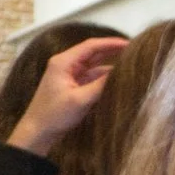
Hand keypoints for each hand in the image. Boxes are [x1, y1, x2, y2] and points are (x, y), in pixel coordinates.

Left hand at [9, 36, 125, 155]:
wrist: (38, 131)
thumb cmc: (55, 114)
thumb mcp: (81, 99)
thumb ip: (102, 84)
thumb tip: (123, 72)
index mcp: (64, 62)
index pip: (91, 46)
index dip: (111, 43)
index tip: (131, 44)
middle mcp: (67, 65)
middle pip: (94, 53)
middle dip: (113, 51)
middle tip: (136, 52)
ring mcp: (71, 75)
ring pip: (95, 65)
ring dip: (111, 65)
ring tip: (132, 66)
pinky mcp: (74, 86)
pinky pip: (93, 77)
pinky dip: (106, 78)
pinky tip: (120, 80)